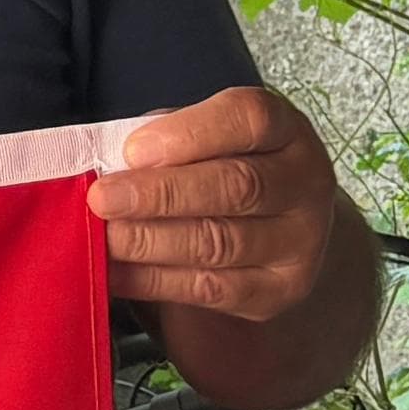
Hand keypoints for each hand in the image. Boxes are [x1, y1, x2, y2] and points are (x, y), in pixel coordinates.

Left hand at [96, 82, 378, 409]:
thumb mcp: (198, 139)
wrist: (272, 229)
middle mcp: (306, 182)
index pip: (250, 119)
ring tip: (103, 235)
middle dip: (160, 193)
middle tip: (102, 198)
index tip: (133, 150)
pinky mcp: (278, 290)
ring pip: (219, 242)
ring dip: (150, 240)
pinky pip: (209, 288)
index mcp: (285, 129)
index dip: (189, 133)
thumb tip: (104, 165)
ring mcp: (300, 241)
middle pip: (237, 186)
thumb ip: (162, 144)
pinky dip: (151, 280)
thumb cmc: (215, 168)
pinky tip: (113, 272)